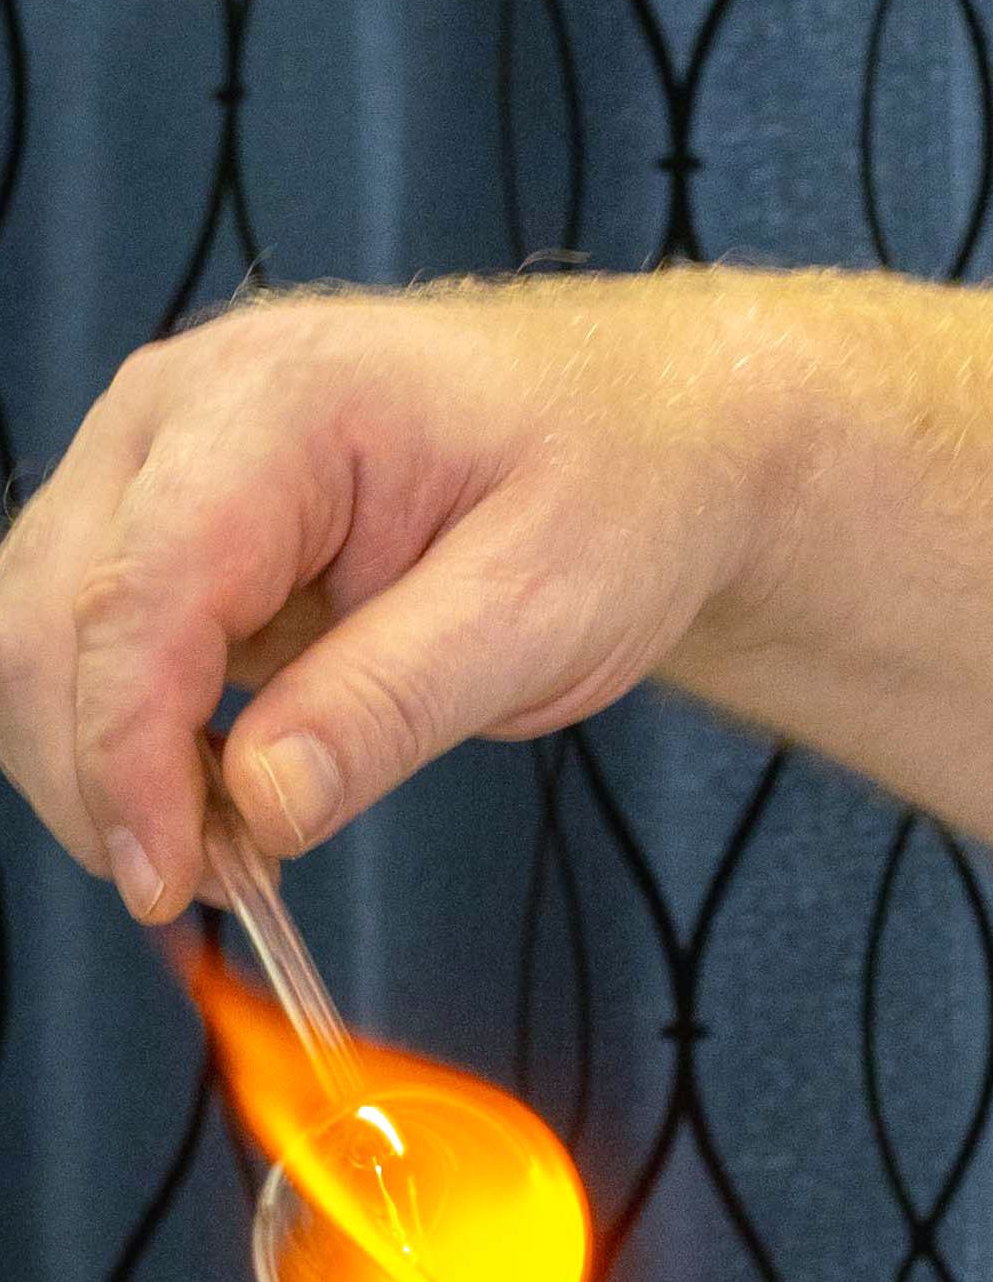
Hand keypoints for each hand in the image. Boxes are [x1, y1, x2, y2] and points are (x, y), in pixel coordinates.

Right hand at [0, 280, 777, 920]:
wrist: (643, 434)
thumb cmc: (613, 487)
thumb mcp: (545, 605)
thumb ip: (395, 700)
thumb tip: (259, 803)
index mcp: (277, 398)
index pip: (139, 592)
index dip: (128, 753)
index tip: (170, 878)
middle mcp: (178, 412)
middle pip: (47, 620)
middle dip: (104, 776)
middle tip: (224, 883)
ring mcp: (153, 463)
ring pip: (39, 642)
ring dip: (107, 766)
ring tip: (243, 844)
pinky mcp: (158, 526)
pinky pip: (90, 650)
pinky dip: (134, 742)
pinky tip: (228, 794)